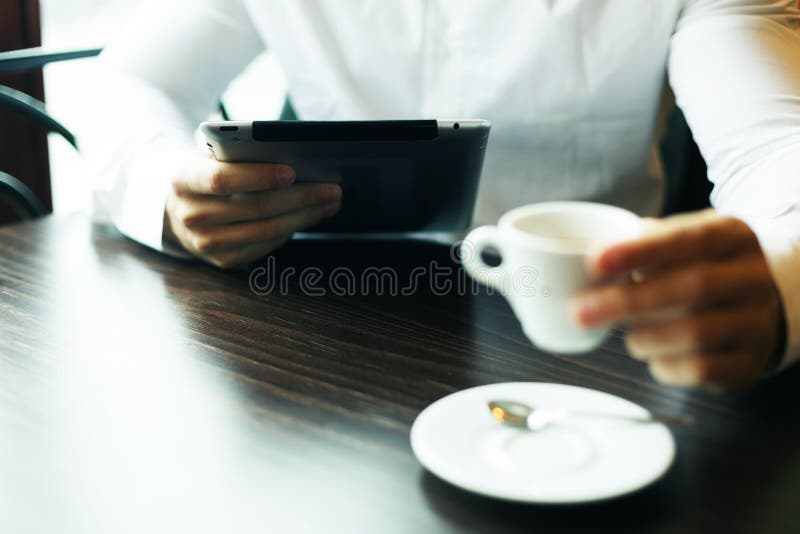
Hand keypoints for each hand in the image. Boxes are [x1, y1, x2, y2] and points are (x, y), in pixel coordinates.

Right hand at [164, 156, 341, 267]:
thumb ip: (239, 154)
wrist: (177, 211)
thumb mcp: (210, 157)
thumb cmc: (205, 175)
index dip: (259, 176)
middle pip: (256, 207)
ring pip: (268, 230)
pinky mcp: (225, 259)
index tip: (292, 171)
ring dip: (306, 216)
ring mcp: (208, 243)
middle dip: (301, 197)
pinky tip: (312, 216)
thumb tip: (293, 157)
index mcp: (185, 180)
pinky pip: (268, 244)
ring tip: (330, 201)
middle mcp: (193, 215)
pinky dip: (294, 229)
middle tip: (332, 188)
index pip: (222, 179)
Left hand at [572, 209, 783, 391]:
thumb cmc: (703, 268)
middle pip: (693, 287)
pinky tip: (653, 355)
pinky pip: (700, 370)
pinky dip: (663, 365)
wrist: (762, 304)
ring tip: (626, 334)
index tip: (594, 263)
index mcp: (732, 236)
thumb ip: (643, 243)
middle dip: (627, 302)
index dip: (639, 251)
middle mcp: (754, 278)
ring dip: (643, 337)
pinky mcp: (750, 363)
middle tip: (579, 312)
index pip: (688, 239)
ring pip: (695, 333)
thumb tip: (595, 256)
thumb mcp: (682, 241)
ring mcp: (757, 323)